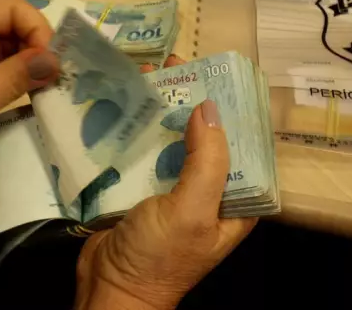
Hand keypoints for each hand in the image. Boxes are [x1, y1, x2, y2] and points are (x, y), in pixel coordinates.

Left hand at [0, 0, 59, 181]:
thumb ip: (12, 80)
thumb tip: (54, 60)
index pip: (11, 8)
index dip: (37, 30)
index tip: (49, 65)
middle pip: (15, 23)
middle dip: (38, 48)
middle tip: (53, 81)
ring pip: (14, 43)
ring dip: (32, 63)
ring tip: (47, 89)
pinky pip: (5, 61)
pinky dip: (21, 74)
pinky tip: (32, 92)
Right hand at [75, 55, 257, 309]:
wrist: (107, 290)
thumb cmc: (159, 257)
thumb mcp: (193, 211)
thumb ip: (207, 160)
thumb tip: (209, 106)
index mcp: (235, 201)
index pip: (243, 146)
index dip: (232, 110)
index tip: (216, 74)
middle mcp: (209, 192)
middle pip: (206, 137)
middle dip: (192, 100)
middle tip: (176, 65)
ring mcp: (173, 189)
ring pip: (173, 139)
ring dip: (163, 108)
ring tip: (149, 73)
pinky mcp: (141, 187)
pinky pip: (145, 150)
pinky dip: (138, 126)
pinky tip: (127, 101)